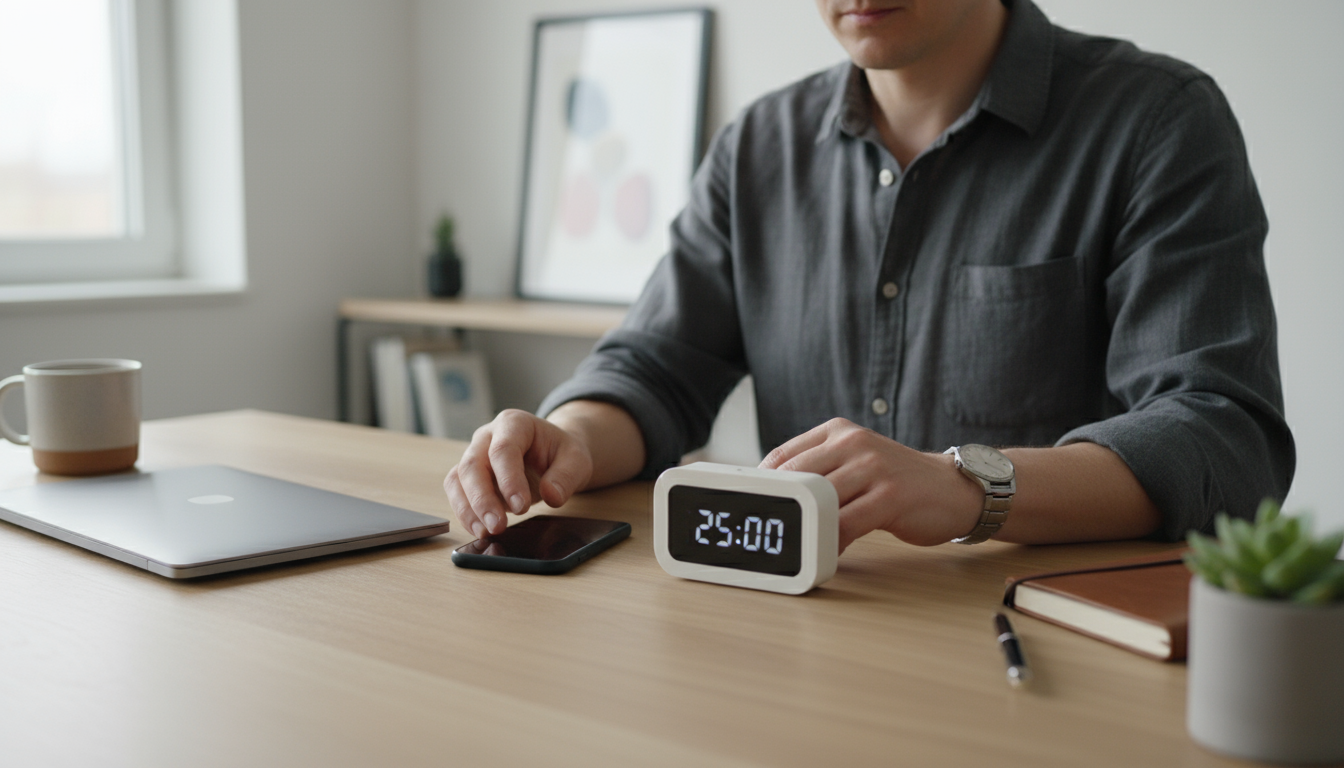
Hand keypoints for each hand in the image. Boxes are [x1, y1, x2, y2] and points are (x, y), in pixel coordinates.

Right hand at [443, 409, 593, 538]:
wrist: (552, 454)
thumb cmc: (561, 453)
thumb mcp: (576, 460)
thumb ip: (566, 476)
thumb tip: (552, 496)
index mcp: (514, 423)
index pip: (503, 450)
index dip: (508, 479)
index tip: (520, 507)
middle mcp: (488, 436)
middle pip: (473, 465)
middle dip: (482, 499)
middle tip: (497, 526)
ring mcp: (475, 455)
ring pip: (458, 479)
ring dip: (468, 509)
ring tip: (485, 532)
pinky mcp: (469, 476)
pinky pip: (457, 492)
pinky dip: (464, 513)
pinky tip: (479, 529)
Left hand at [760, 418, 981, 551]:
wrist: (952, 489)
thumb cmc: (894, 481)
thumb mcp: (854, 461)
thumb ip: (819, 470)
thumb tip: (771, 498)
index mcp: (837, 431)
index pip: (781, 456)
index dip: (761, 486)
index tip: (753, 510)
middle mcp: (852, 442)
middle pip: (795, 477)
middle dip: (778, 508)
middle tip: (770, 534)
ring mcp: (872, 467)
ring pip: (818, 500)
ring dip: (805, 528)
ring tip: (799, 546)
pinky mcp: (890, 495)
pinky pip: (846, 523)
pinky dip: (832, 542)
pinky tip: (829, 552)